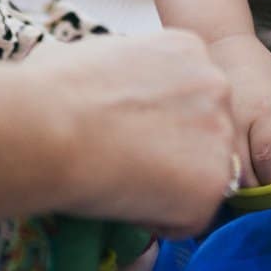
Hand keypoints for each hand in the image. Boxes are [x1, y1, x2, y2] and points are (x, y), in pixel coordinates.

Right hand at [36, 30, 237, 235]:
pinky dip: (162, 220)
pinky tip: (126, 202)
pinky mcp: (215, 183)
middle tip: (124, 161)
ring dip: (168, 187)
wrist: (48, 128)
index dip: (155, 122)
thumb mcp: (91, 52)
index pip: (189, 96)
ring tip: (120, 181)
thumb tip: (94, 79)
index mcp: (188, 49)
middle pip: (204, 133)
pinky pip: (193, 216)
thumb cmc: (49, 91)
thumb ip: (118, 66)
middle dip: (172, 152)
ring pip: (203, 176)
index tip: (123, 131)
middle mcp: (216, 85)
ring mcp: (221, 135)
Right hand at [209, 33, 270, 187]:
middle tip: (268, 188)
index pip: (267, 158)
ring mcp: (215, 125)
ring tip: (250, 178)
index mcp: (262, 110)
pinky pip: (208, 160)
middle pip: (244, 173)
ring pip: (224, 171)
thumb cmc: (261, 68)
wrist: (221, 45)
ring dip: (239, 183)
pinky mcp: (199, 126)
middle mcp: (236, 120)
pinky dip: (220, 170)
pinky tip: (230, 166)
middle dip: (258, 189)